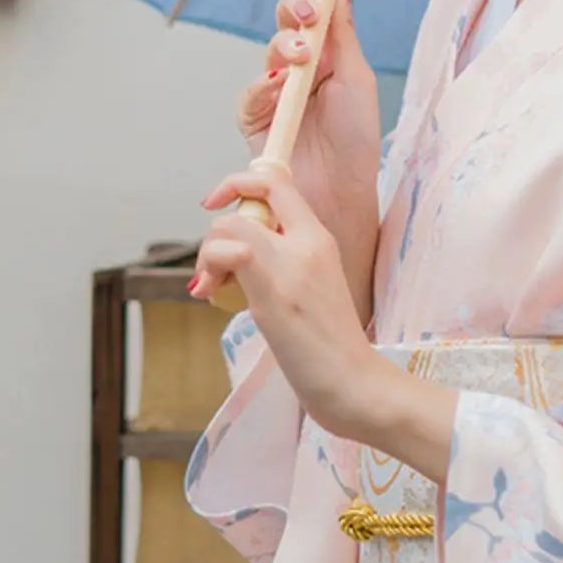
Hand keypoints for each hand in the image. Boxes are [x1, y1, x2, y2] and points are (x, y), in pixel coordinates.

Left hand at [189, 164, 381, 438]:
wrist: (353, 381)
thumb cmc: (332, 346)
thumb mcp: (313, 288)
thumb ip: (285, 263)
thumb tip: (240, 258)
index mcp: (320, 238)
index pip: (278, 182)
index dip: (240, 183)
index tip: (219, 204)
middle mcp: (308, 241)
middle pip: (251, 195)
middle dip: (219, 225)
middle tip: (215, 268)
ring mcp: (290, 263)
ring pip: (229, 225)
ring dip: (208, 252)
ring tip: (211, 285)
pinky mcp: (272, 290)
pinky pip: (227, 252)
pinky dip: (209, 268)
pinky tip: (211, 295)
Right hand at [203, 0, 381, 316]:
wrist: (340, 194)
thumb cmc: (357, 141)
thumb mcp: (358, 79)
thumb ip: (342, 33)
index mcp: (331, 52)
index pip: (321, 1)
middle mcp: (301, 66)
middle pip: (290, 19)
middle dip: (297, 6)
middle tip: (310, 14)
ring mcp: (276, 91)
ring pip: (270, 49)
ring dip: (285, 47)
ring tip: (302, 58)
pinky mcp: (256, 118)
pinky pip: (252, 92)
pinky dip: (265, 84)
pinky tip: (280, 87)